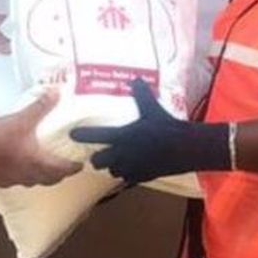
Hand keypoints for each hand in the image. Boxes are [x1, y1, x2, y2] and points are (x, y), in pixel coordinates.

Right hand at [0, 90, 79, 186]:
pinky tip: (19, 169)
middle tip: (65, 167)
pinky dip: (23, 177)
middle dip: (59, 174)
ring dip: (41, 177)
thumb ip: (41, 105)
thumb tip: (57, 92)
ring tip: (45, 169)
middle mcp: (26, 175)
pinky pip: (16, 182)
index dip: (72, 168)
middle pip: (49, 179)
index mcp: (36, 162)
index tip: (80, 165)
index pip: (61, 169)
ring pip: (32, 183)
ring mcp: (11, 180)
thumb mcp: (22, 117)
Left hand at [71, 80, 227, 185]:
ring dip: (112, 166)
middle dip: (96, 157)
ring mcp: (131, 167)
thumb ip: (141, 94)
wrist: (185, 148)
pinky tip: (131, 167)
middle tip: (97, 153)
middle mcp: (123, 153)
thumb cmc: (167, 126)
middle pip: (98, 161)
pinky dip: (126, 173)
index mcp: (122, 136)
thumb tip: (135, 79)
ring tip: (115, 160)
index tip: (72, 134)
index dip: (82, 136)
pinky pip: (127, 178)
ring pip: (112, 171)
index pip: (95, 136)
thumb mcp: (153, 108)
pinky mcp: (141, 176)